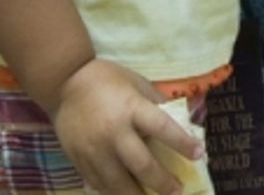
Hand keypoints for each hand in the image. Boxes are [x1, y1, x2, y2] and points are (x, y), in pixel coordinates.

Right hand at [50, 59, 203, 194]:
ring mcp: (94, 149)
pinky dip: (115, 192)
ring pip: (119, 183)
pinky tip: (127, 194)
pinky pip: (100, 184)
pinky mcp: (79, 160)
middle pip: (142, 165)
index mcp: (131, 108)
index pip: (163, 128)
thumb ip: (157, 104)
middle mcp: (113, 132)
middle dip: (162, 182)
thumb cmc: (107, 80)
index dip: (183, 143)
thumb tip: (181, 124)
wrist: (64, 83)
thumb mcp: (137, 83)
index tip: (199, 154)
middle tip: (177, 191)